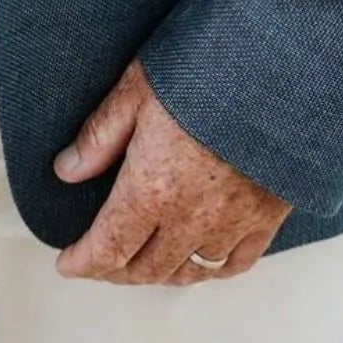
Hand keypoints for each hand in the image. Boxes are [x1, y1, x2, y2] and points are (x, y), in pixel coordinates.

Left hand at [54, 60, 289, 285]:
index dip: (85, 261)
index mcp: (153, 189)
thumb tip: (66, 170)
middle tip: (98, 263)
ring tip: (142, 263)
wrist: (275, 70)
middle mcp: (191, 218)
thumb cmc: (203, 70)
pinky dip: (212, 270)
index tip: (67, 264)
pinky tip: (200, 262)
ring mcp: (233, 222)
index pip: (110, 247)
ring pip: (190, 271)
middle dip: (116, 271)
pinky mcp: (266, 216)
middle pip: (147, 268)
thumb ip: (101, 136)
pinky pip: (236, 262)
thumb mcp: (136, 90)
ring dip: (161, 273)